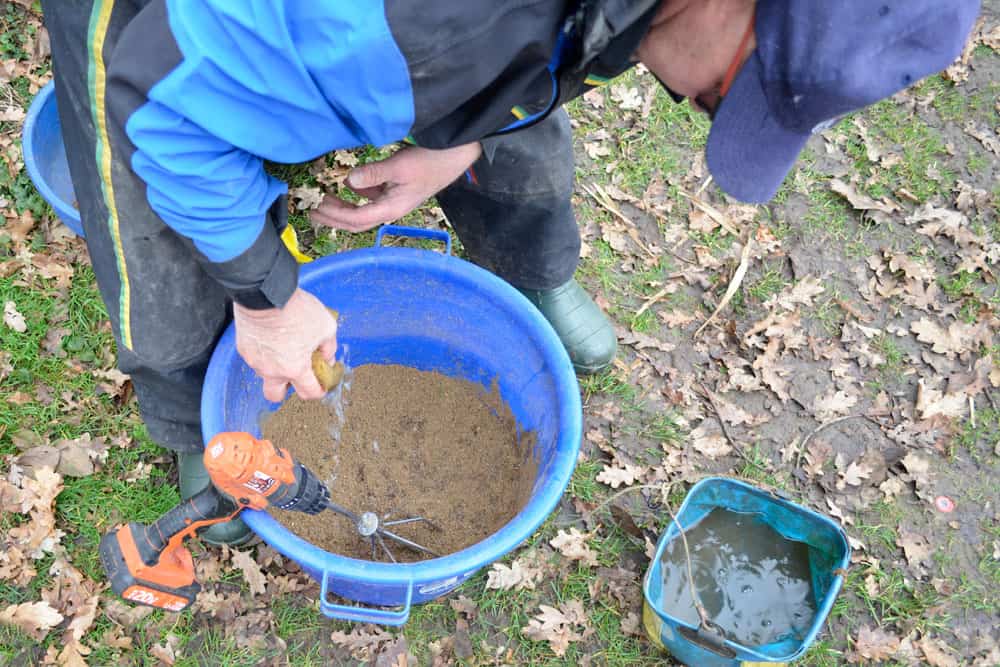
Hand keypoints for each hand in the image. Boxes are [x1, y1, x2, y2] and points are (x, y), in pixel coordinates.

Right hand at [233, 288, 336, 401]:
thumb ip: (329, 347)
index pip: (308, 392)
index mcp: (295, 369)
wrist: (266, 294)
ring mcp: (255, 361)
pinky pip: (255, 357)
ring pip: (265, 374)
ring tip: (284, 347)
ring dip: (275, 367)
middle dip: (287, 390)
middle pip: (276, 396)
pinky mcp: (243, 349)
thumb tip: (327, 357)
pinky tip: (271, 338)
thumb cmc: (297, 310)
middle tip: (296, 374)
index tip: (321, 385)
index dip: (318, 391)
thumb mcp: (326, 327)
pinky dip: (264, 352)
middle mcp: (273, 371)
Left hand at [310, 142, 481, 231]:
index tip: (318, 207)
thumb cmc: (430, 162)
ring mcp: (393, 202)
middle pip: (357, 222)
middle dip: (334, 218)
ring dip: (343, 208)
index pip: (357, 219)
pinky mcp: (395, 192)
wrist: (453, 158)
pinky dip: (357, 195)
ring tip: (326, 199)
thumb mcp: (399, 166)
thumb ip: (373, 174)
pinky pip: (371, 199)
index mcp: (391, 208)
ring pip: (362, 212)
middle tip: (313, 212)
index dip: (336, 215)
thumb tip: (349, 181)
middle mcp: (391, 209)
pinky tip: (349, 184)